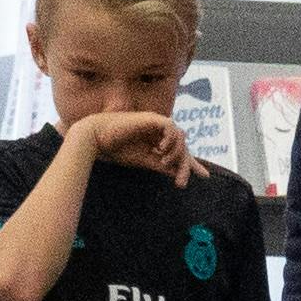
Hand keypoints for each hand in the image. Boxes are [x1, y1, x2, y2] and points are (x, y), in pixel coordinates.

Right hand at [78, 108, 196, 184]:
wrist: (96, 138)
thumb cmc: (116, 149)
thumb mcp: (143, 161)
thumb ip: (161, 165)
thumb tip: (177, 172)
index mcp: (156, 140)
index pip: (180, 150)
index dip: (191, 162)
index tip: (204, 176)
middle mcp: (158, 131)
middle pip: (183, 145)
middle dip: (185, 164)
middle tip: (181, 183)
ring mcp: (155, 123)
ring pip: (180, 137)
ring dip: (176, 153)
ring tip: (164, 163)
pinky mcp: (151, 118)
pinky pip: (170, 127)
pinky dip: (170, 139)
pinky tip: (161, 150)